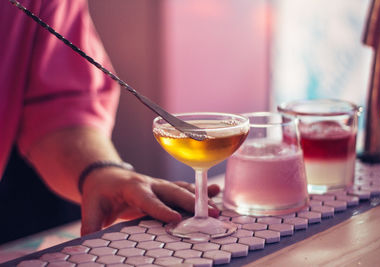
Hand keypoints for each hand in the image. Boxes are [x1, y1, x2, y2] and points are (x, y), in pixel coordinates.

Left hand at [80, 167, 220, 234]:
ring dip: (199, 198)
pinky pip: (184, 189)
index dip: (160, 208)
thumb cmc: (99, 192)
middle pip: (172, 192)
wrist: (106, 175)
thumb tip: (88, 245)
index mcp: (131, 188)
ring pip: (181, 189)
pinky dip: (200, 191)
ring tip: (216, 207)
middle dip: (190, 202)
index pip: (147, 198)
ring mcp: (159, 185)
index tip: (176, 219)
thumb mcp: (91, 207)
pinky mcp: (165, 188)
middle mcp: (149, 184)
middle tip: (208, 213)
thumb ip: (91, 226)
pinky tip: (216, 192)